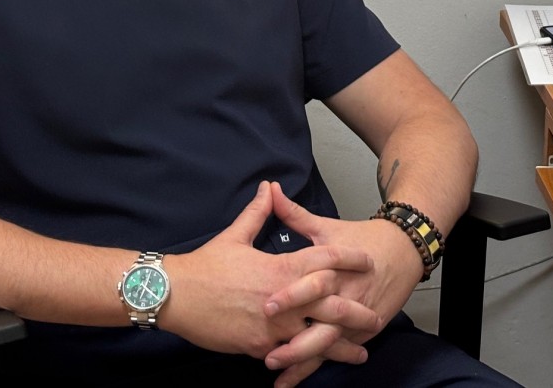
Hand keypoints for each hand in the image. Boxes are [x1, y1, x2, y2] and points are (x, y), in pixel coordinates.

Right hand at [161, 182, 376, 361]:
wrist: (177, 296)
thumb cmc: (206, 266)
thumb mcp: (235, 236)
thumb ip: (258, 213)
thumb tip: (269, 188)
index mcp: (280, 267)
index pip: (324, 260)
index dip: (349, 258)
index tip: (367, 260)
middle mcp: (283, 299)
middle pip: (331, 305)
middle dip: (356, 312)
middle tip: (375, 315)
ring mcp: (273, 327)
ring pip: (317, 339)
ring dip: (341, 346)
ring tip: (360, 352)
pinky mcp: (260, 347)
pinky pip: (291, 356)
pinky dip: (308, 361)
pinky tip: (320, 364)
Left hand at [260, 183, 423, 386]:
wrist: (404, 250)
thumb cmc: (361, 238)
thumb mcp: (326, 227)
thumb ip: (294, 214)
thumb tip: (270, 190)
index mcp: (335, 270)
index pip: (313, 285)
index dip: (291, 296)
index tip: (268, 306)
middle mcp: (347, 297)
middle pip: (322, 326)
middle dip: (296, 344)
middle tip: (269, 355)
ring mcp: (357, 318)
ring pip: (330, 346)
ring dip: (305, 363)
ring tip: (280, 376)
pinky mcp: (365, 331)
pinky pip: (340, 351)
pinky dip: (320, 365)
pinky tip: (298, 377)